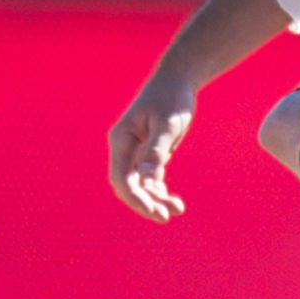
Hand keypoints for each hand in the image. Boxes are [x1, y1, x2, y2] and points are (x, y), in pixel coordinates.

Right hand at [108, 73, 194, 221]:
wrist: (178, 81)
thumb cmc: (171, 98)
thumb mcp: (167, 124)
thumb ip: (156, 150)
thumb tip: (146, 177)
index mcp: (122, 139)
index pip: (121, 176)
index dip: (134, 197)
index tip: (152, 210)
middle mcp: (125, 148)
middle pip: (128, 185)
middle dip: (144, 203)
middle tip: (165, 217)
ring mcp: (136, 152)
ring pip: (141, 185)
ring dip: (156, 200)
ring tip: (178, 210)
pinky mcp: (150, 154)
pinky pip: (151, 179)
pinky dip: (162, 192)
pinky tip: (177, 204)